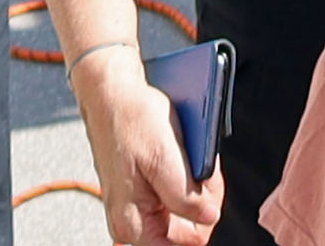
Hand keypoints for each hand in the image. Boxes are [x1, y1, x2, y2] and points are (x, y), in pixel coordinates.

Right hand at [70, 40, 222, 245]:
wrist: (114, 94)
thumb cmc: (132, 122)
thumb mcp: (164, 159)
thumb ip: (185, 197)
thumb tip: (208, 219)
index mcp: (132, 223)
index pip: (181, 245)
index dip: (205, 221)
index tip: (209, 190)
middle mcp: (132, 220)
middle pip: (185, 229)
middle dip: (203, 200)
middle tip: (206, 169)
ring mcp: (138, 204)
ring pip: (183, 209)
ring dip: (197, 185)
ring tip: (196, 156)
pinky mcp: (144, 187)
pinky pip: (175, 191)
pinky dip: (188, 175)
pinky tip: (188, 154)